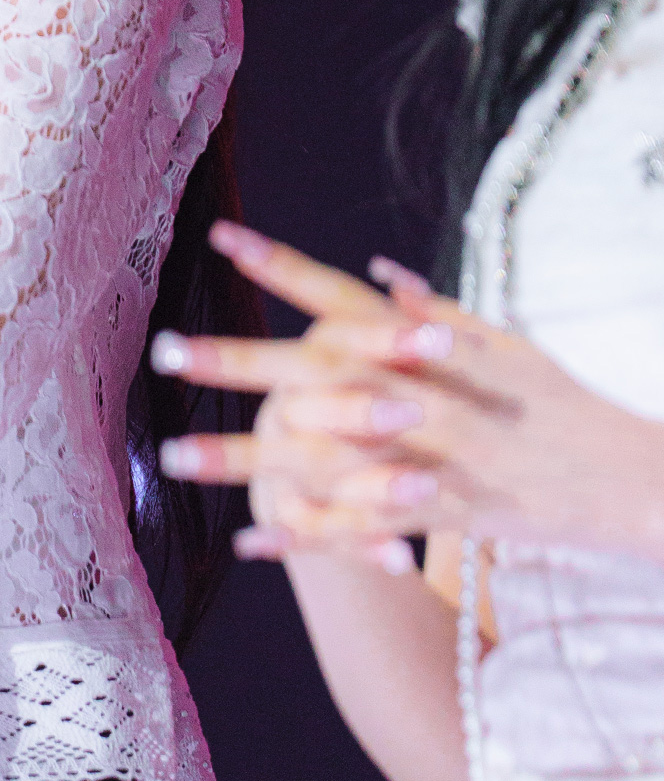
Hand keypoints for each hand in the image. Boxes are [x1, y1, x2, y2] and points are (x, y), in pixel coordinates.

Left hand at [153, 221, 663, 567]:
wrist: (621, 478)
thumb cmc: (556, 401)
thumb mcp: (502, 339)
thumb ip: (432, 310)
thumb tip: (378, 269)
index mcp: (426, 346)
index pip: (339, 298)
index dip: (280, 267)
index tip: (222, 239)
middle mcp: (417, 396)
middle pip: (308, 374)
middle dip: (234, 362)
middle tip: (162, 348)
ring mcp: (423, 458)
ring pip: (315, 458)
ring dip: (241, 458)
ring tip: (171, 454)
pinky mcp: (433, 516)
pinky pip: (355, 529)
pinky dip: (303, 535)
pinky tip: (246, 541)